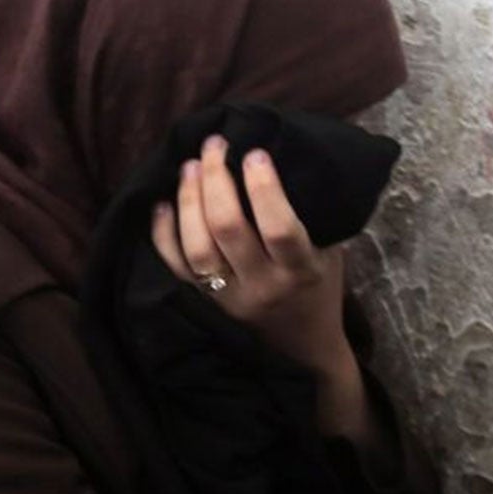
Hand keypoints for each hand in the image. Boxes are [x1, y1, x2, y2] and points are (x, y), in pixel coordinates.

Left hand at [152, 137, 354, 377]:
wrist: (303, 347)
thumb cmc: (319, 289)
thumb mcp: (330, 252)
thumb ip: (311, 216)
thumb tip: (285, 158)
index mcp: (300, 272)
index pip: (279, 228)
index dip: (264, 188)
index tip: (255, 153)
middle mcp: (261, 285)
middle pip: (229, 229)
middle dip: (218, 180)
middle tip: (215, 145)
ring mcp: (228, 297)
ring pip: (197, 248)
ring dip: (189, 201)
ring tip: (190, 166)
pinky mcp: (205, 303)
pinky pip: (176, 267)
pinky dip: (164, 234)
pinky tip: (162, 203)